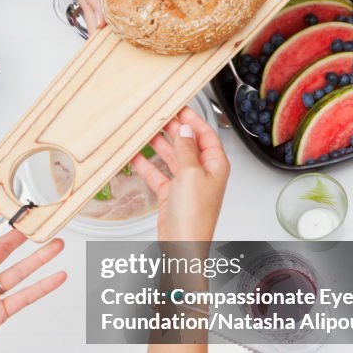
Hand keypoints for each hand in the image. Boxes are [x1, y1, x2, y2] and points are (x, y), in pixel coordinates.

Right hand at [131, 106, 229, 242]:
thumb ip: (186, 150)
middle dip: (174, 129)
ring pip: (172, 157)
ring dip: (159, 144)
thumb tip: (184, 130)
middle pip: (188, 144)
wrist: (182, 245)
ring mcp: (186, 183)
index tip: (180, 107)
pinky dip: (147, 164)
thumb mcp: (191, 174)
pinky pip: (158, 173)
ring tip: (146, 130)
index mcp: (215, 165)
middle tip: (160, 115)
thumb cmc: (195, 216)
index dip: (193, 120)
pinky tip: (136, 154)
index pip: (206, 135)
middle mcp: (202, 173)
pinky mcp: (171, 194)